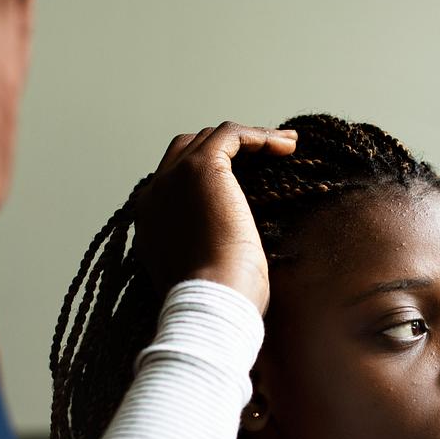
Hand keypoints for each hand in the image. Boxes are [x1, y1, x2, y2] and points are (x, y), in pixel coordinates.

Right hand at [134, 122, 297, 313]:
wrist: (211, 301)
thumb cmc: (220, 302)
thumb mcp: (207, 273)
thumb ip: (210, 250)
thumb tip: (237, 246)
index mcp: (151, 222)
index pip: (177, 182)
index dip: (213, 174)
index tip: (250, 180)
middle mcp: (155, 195)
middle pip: (188, 150)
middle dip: (227, 150)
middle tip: (268, 156)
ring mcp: (174, 179)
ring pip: (210, 139)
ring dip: (249, 139)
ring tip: (285, 146)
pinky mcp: (201, 170)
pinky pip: (230, 136)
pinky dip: (259, 136)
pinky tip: (288, 146)